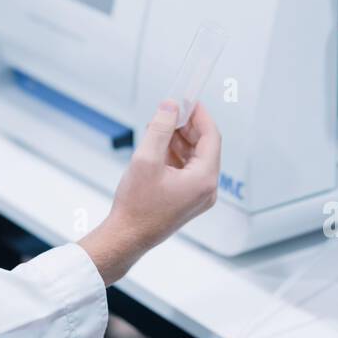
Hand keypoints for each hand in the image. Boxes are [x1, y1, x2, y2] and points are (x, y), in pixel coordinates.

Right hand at [79, 100, 220, 285]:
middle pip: (205, 147)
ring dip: (179, 140)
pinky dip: (176, 155)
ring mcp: (198, 196)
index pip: (211, 137)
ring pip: (195, 157)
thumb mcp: (146, 159)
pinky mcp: (188, 199)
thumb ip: (161, 129)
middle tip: (170, 111)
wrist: (126, 236)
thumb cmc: (136, 206)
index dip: (200, 115)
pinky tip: (159, 146)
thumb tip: (170, 107)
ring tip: (159, 128)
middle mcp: (207, 189)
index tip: (189, 100)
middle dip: (187, 127)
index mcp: (204, 179)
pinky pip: (188, 170)